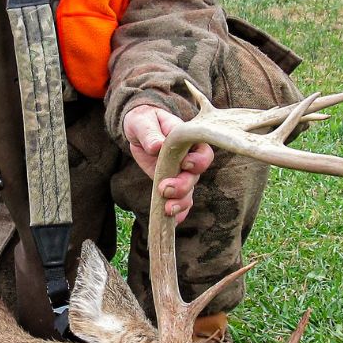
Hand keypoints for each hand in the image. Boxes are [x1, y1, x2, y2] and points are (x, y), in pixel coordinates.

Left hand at [123, 104, 211, 223]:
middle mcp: (189, 159)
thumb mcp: (143, 121)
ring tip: (166, 209)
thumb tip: (157, 146)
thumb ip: (150, 133)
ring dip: (180, 203)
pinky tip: (172, 222)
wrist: (139, 129)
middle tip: (165, 189)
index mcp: (189, 141)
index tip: (184, 164)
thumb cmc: (145, 119)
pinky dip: (178, 213)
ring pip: (188, 193)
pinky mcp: (171, 184)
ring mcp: (180, 173)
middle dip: (183, 186)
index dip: (198, 161)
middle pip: (195, 177)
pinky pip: (179, 201)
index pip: (203, 153)